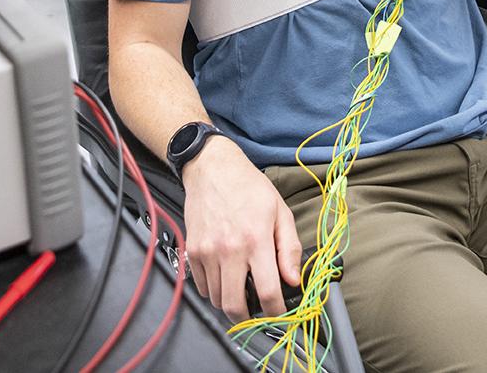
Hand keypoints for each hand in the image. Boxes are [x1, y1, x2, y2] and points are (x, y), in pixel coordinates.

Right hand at [181, 137, 302, 322]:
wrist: (212, 168)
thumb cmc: (248, 187)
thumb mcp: (280, 211)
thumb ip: (289, 248)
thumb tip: (293, 279)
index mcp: (256, 240)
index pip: (267, 292)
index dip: (275, 312)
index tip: (278, 314)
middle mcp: (229, 250)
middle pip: (236, 305)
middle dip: (249, 319)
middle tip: (257, 313)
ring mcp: (207, 252)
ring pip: (217, 299)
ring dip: (231, 303)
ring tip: (242, 292)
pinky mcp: (193, 251)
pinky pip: (202, 286)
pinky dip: (214, 290)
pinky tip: (225, 278)